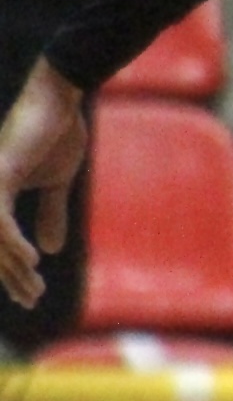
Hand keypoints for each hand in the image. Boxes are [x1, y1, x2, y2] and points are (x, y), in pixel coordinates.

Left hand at [0, 63, 89, 312]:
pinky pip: (1, 220)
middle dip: (11, 278)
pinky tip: (32, 262)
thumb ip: (51, 213)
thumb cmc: (58, 133)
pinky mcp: (0, 175)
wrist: (59, 99)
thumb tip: (52, 250)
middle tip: (30, 301)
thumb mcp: (57, 181)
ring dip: (13, 268)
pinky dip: (15, 243)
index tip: (26, 296)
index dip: (10, 272)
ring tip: (33, 289)